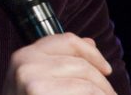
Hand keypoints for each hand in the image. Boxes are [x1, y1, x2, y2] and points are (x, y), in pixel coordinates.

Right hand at [2, 33, 116, 94]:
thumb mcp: (37, 81)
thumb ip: (61, 62)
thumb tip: (89, 43)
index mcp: (24, 56)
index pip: (68, 40)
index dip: (92, 53)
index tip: (106, 70)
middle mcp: (26, 64)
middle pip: (82, 64)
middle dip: (103, 84)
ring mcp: (33, 81)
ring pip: (88, 83)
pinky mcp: (42, 94)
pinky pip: (87, 94)